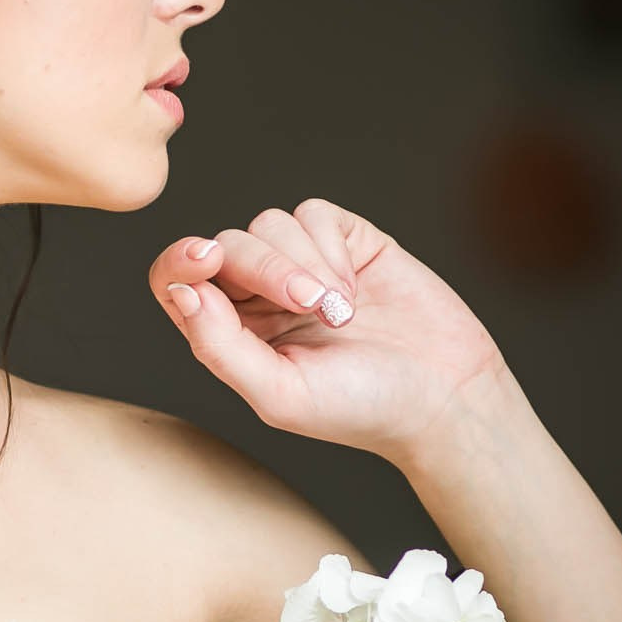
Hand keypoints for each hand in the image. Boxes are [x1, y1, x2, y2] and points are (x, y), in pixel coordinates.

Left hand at [149, 198, 507, 462]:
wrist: (443, 394)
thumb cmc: (358, 408)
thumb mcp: (278, 394)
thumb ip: (220, 346)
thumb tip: (183, 291)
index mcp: (231, 333)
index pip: (178, 280)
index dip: (180, 261)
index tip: (206, 261)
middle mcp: (259, 296)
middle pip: (226, 246)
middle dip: (264, 267)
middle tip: (310, 306)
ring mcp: (303, 264)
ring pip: (268, 224)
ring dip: (303, 263)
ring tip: (341, 311)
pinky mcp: (346, 241)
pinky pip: (312, 213)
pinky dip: (329, 245)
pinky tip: (355, 285)